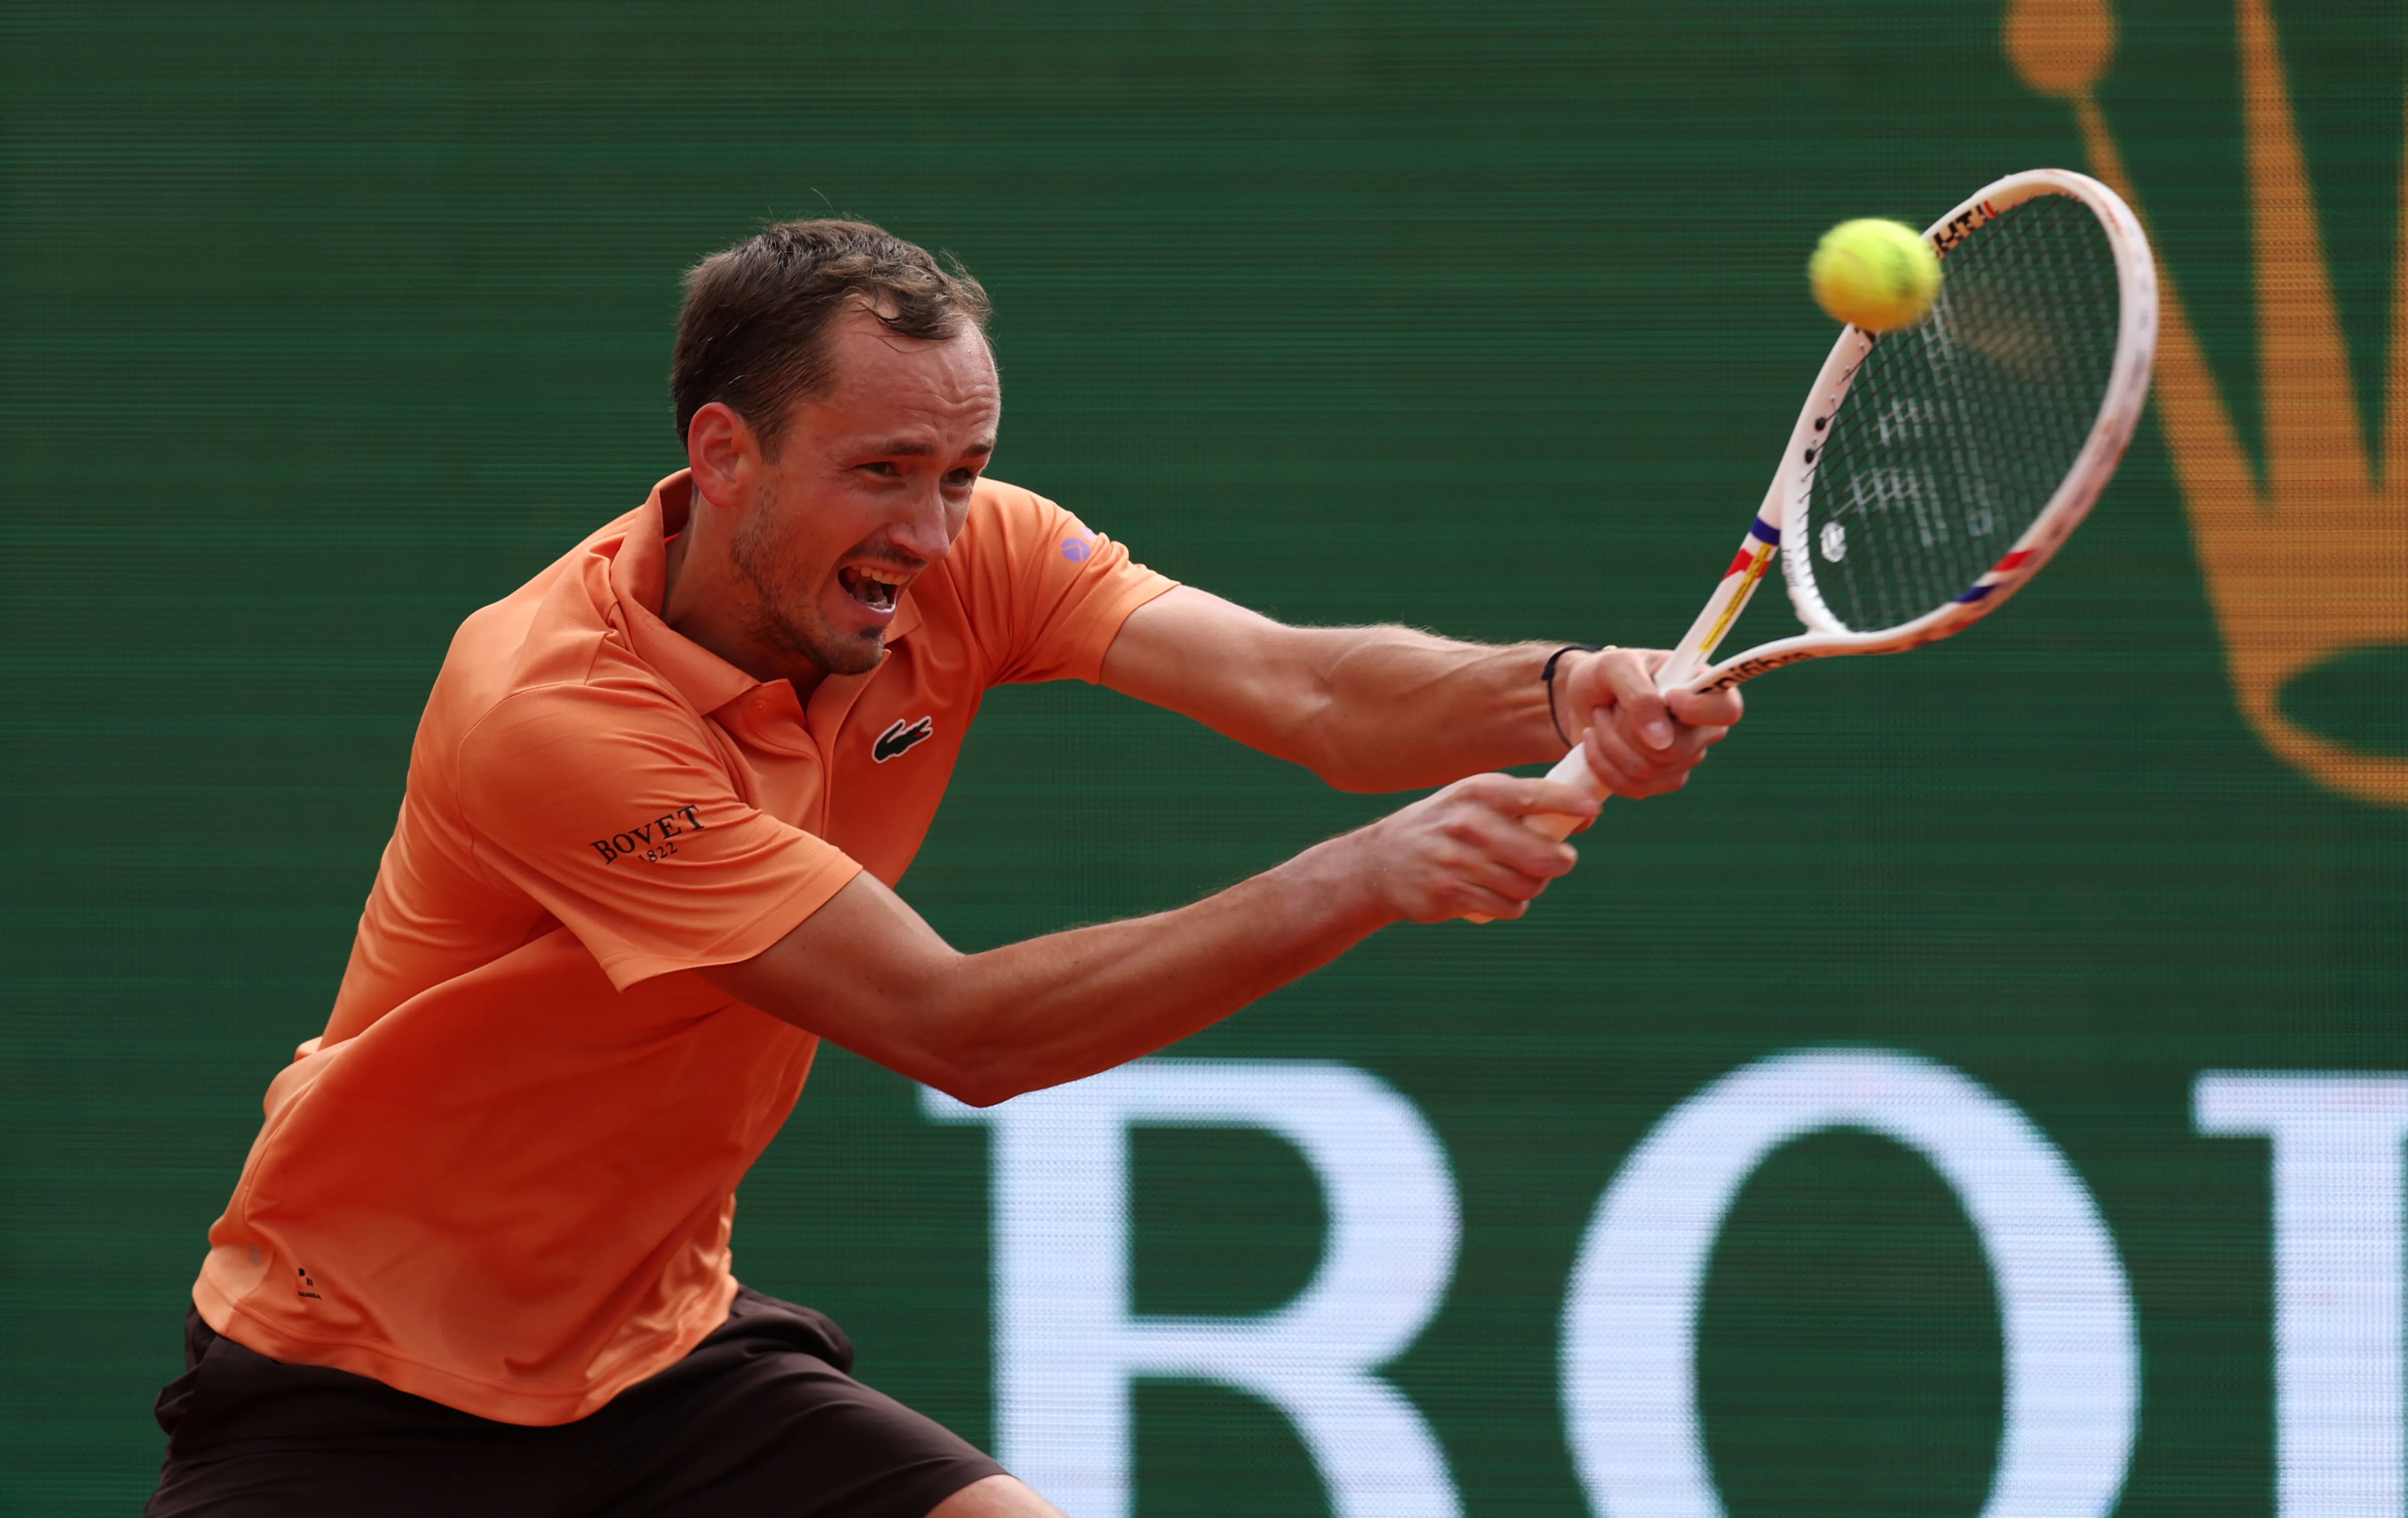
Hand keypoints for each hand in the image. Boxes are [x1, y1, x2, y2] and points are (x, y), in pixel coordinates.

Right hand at [1341, 774, 1599, 922]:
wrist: (1381, 861)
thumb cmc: (1444, 826)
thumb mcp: (1474, 800)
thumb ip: (1525, 803)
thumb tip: (1588, 814)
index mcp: (1478, 792)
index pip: (1535, 795)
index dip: (1570, 804)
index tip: (1593, 809)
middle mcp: (1469, 823)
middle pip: (1543, 854)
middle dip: (1561, 862)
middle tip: (1560, 861)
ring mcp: (1458, 860)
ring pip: (1528, 885)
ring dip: (1534, 886)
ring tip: (1522, 878)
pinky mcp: (1450, 893)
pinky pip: (1506, 907)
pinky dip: (1513, 905)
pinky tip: (1501, 895)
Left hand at [1555, 648, 1743, 800]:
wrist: (1582, 697)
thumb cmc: (1606, 674)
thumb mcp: (1617, 667)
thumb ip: (1641, 696)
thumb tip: (1662, 741)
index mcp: (1704, 687)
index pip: (1727, 710)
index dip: (1697, 710)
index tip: (1668, 697)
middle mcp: (1702, 726)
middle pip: (1674, 749)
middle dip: (1627, 728)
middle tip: (1613, 705)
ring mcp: (1685, 756)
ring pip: (1648, 770)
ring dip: (1610, 744)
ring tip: (1601, 719)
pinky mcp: (1662, 779)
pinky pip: (1635, 787)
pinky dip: (1605, 766)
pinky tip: (1595, 742)